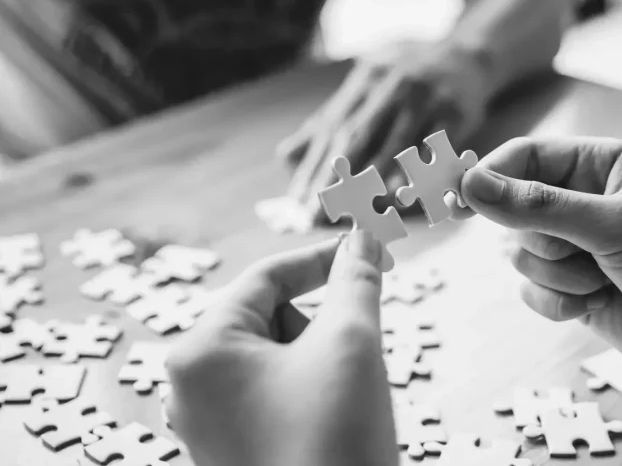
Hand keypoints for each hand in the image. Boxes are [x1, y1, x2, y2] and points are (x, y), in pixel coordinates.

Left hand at [165, 231, 396, 465]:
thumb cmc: (333, 440)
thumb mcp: (350, 341)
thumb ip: (354, 279)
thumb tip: (364, 237)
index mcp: (202, 351)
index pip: (266, 277)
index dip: (322, 258)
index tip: (367, 251)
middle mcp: (193, 386)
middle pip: (268, 316)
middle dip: (321, 318)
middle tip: (361, 335)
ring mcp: (211, 422)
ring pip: (274, 356)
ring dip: (320, 354)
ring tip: (348, 390)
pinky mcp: (234, 449)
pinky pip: (272, 392)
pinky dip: (310, 385)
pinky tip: (335, 412)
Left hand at [278, 39, 488, 219]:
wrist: (468, 54)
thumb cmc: (410, 74)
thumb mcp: (368, 81)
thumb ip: (330, 117)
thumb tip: (286, 157)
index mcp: (365, 77)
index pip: (331, 126)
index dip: (312, 166)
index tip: (297, 202)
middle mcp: (391, 83)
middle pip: (356, 136)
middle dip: (332, 178)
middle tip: (316, 214)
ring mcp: (424, 96)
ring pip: (392, 145)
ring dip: (370, 182)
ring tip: (350, 212)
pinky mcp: (453, 111)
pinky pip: (433, 149)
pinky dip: (416, 173)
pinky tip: (400, 196)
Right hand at [454, 137, 621, 399]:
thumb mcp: (611, 225)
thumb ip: (536, 206)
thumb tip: (470, 186)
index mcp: (597, 164)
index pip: (523, 157)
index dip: (488, 176)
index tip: (456, 197)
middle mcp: (581, 199)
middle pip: (513, 209)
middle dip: (544, 241)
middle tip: (576, 251)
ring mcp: (573, 243)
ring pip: (519, 254)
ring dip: (557, 275)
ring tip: (601, 279)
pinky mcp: (569, 284)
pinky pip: (530, 289)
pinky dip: (558, 302)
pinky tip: (595, 304)